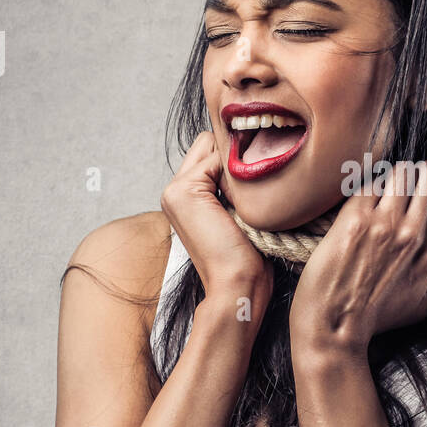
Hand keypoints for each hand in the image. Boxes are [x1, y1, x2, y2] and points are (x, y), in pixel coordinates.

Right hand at [161, 131, 272, 302]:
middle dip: (232, 157)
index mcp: (185, 196)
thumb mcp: (238, 212)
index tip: (252, 189)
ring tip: (242, 203)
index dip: (235, 161)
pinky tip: (237, 206)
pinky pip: (217, 158)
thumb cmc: (247, 257)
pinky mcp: (183, 191)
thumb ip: (232, 183)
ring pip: (212, 144)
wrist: (236, 285)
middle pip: (209, 141)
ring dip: (235, 166)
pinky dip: (235, 176)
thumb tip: (250, 150)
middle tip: (247, 193)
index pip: (210, 150)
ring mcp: (175, 190)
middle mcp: (174, 190)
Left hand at [290, 162, 426, 354]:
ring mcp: (384, 222)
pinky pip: (372, 181)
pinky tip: (364, 200)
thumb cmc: (373, 318)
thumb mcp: (420, 308)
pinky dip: (371, 185)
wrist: (332, 323)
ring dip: (397, 175)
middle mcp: (413, 234)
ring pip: (403, 170)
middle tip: (414, 185)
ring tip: (387, 189)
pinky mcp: (354, 216)